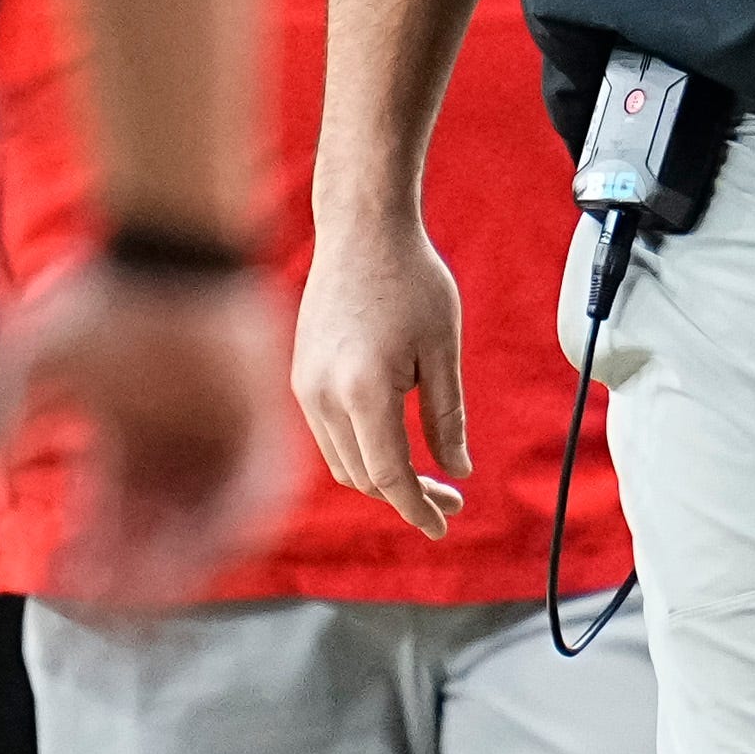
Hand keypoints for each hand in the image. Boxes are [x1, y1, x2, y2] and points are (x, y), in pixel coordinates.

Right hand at [0, 259, 293, 609]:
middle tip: (108, 601)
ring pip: (206, 534)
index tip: (67, 585)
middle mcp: (175, 459)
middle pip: (157, 546)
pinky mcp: (267, 434)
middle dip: (132, 583)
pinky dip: (235, 527)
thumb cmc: (101, 300)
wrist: (170, 245)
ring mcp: (223, 447)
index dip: (91, 569)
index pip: (109, 533)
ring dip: (178, 568)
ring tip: (149, 586)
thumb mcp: (33, 369)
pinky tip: (204, 546)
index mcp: (125, 450)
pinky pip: (259, 499)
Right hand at [291, 211, 470, 538]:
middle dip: (405, 496)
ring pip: (340, 460)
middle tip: (451, 496)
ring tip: (425, 474)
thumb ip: (447, 416)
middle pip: (361, 477)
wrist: (360, 227)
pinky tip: (389, 439)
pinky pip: (326, 434)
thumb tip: (456, 471)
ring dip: (379, 476)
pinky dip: (358, 450)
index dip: (417, 509)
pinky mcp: (298, 372)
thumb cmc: (409, 278)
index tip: (443, 526)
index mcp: (362, 390)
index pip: (388, 476)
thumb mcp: (442, 350)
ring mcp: (302, 384)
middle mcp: (321, 393)